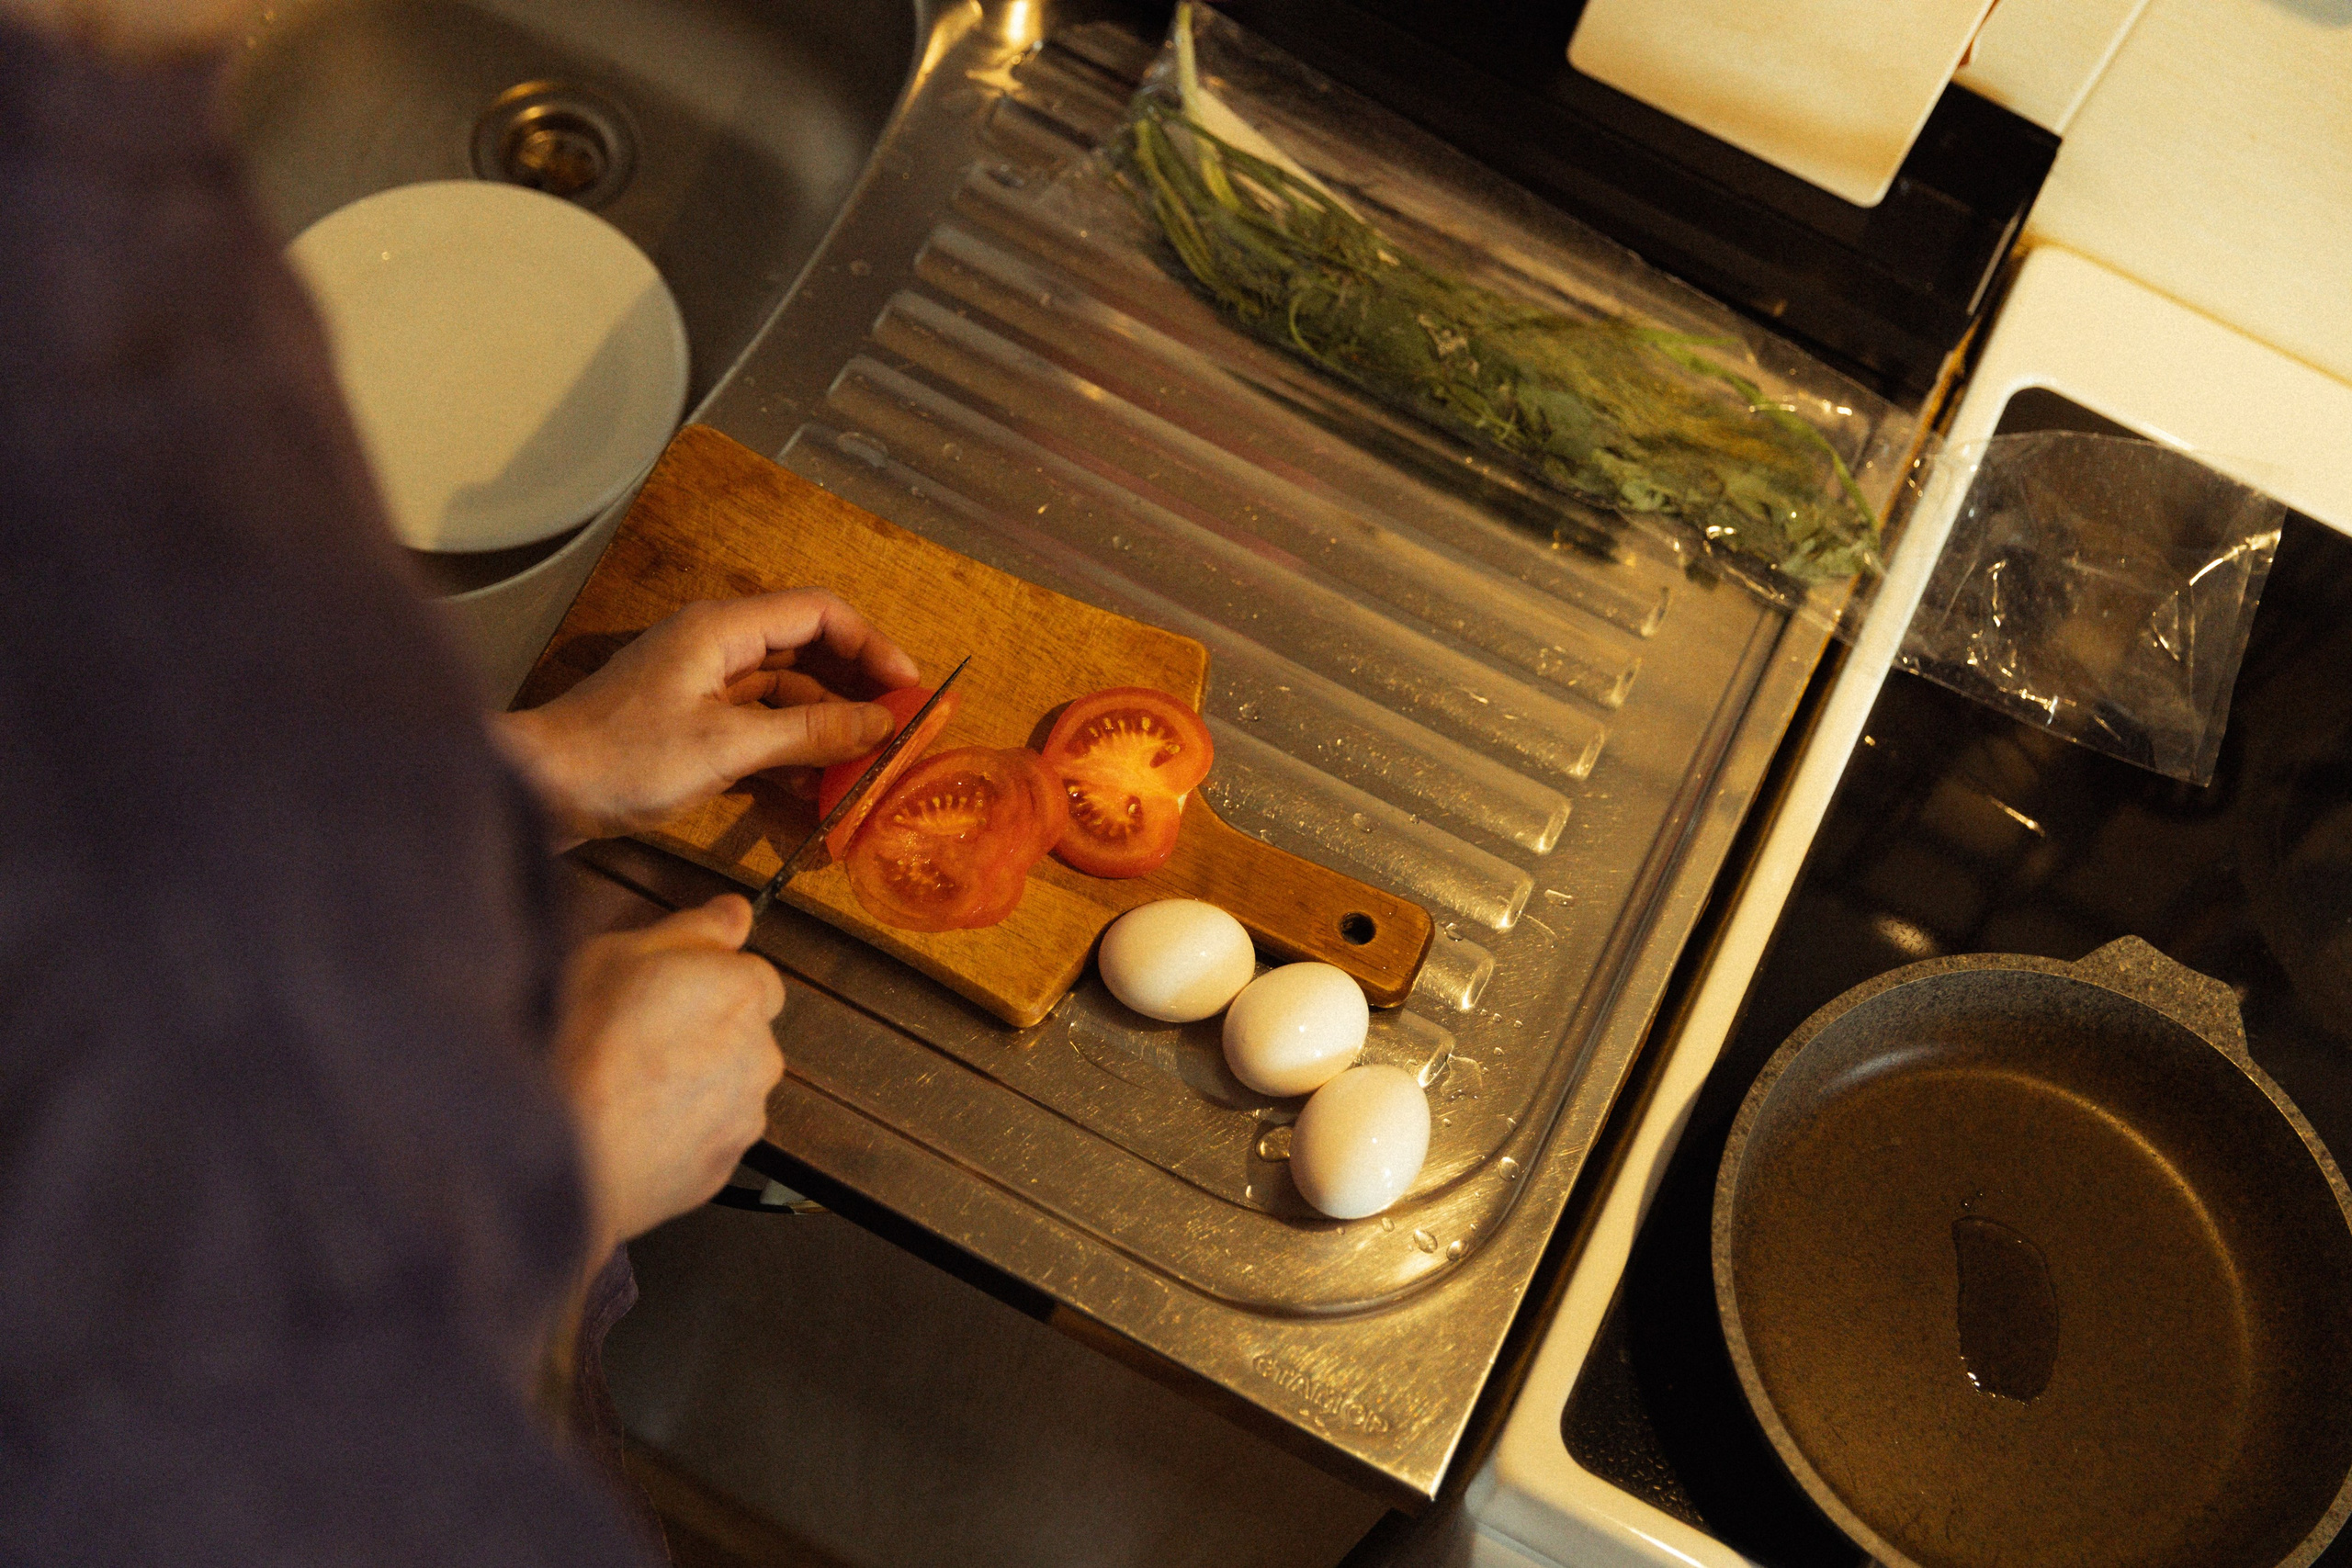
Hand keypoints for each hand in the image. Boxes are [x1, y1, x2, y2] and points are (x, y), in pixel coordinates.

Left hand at [495, 590, 921, 842]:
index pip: (817, 613)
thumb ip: (809, 731)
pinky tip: (818, 785)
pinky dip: (790, 749)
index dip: (870, 645)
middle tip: (898, 728)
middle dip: (855, 687)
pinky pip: (757, 725)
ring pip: (784, 692)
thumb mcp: (728, 747)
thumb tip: (881, 724)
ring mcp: (700, 686)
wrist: (537, 788)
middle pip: (805, 651)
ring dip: (826, 724)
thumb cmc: (621, 759)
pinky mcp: (689, 724)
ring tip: (866, 764)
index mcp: (721, 631)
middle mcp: (714, 647)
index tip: (908, 687)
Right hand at [554, 894, 785, 1256]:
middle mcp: (760, 1054)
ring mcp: (745, 1116)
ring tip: (626, 1088)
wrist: (558, 1151)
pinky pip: (708, 1137)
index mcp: (742, 991)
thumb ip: (691, 929)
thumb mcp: (616, 954)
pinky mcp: (723, 1167)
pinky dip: (681, 1131)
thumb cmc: (580, 1045)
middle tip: (636, 1038)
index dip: (707, 980)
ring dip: (693, 1083)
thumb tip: (735, 912)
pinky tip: (631, 1126)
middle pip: (743, 1032)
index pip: (754, 975)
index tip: (665, 990)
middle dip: (704, 1032)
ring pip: (726, 1087)